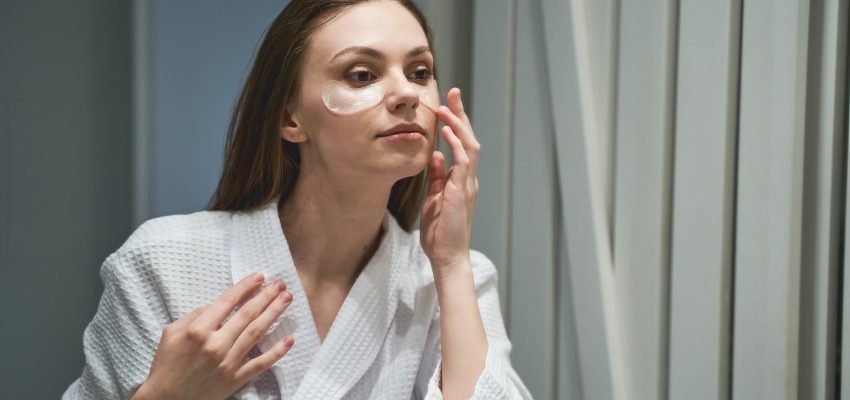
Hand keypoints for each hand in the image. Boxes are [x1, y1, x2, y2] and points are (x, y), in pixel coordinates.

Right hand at [132, 273, 293, 399]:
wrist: (167, 399)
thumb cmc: (167, 364)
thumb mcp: (171, 333)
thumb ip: (193, 315)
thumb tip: (214, 305)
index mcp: (198, 330)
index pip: (227, 302)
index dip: (245, 287)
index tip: (259, 276)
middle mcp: (216, 344)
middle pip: (247, 315)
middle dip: (266, 296)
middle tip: (280, 284)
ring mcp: (228, 362)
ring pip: (256, 333)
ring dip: (274, 314)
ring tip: (287, 299)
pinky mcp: (235, 379)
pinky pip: (260, 364)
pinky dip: (277, 352)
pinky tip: (290, 339)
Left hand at [420, 87, 479, 273]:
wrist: (447, 256)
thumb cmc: (440, 232)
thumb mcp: (434, 197)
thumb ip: (437, 176)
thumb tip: (435, 155)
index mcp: (461, 179)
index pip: (461, 144)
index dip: (455, 123)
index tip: (447, 104)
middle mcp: (468, 178)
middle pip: (468, 137)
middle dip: (461, 114)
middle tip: (453, 92)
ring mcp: (468, 183)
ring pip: (469, 145)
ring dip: (458, 124)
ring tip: (446, 107)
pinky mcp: (462, 190)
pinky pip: (463, 161)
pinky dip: (456, 144)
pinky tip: (446, 132)